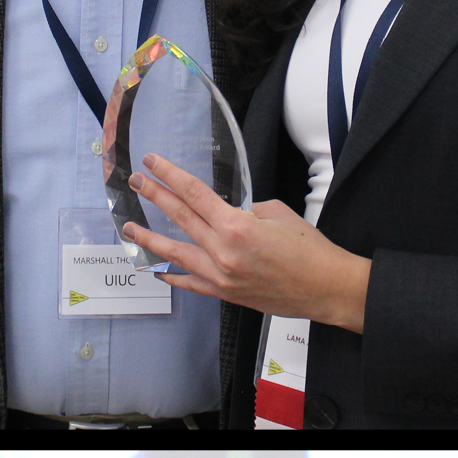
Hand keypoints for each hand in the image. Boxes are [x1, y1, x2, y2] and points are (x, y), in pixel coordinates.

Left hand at [118, 154, 371, 329]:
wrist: (327, 288)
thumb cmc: (310, 250)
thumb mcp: (279, 214)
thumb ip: (248, 210)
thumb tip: (230, 212)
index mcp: (237, 226)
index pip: (194, 194)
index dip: (170, 176)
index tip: (152, 163)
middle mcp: (223, 251)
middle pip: (180, 218)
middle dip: (155, 196)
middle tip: (135, 183)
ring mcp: (221, 276)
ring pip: (176, 253)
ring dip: (150, 238)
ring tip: (129, 228)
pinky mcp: (227, 294)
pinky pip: (192, 284)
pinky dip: (173, 276)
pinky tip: (157, 269)